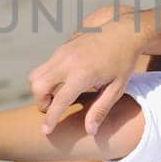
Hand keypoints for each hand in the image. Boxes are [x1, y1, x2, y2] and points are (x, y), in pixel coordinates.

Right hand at [28, 9, 141, 135]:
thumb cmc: (123, 61)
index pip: (58, 101)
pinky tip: (63, 83)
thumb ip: (101, 109)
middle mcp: (67, 62)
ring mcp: (62, 52)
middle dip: (40, 102)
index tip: (46, 131)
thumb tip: (90, 131)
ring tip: (56, 97)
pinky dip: (47, 78)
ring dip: (41, 89)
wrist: (124, 30)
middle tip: (52, 109)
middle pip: (37, 86)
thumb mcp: (117, 88)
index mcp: (82, 74)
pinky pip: (45, 65)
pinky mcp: (62, 47)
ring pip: (36, 74)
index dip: (50, 119)